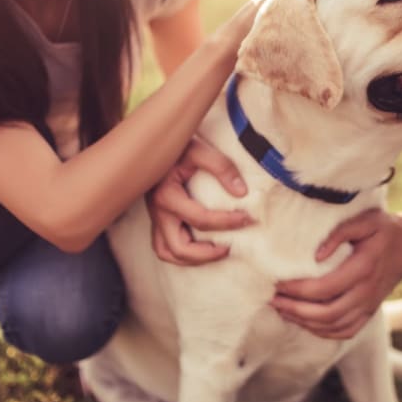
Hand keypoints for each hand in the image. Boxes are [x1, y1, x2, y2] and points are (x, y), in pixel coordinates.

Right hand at [149, 137, 252, 265]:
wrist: (155, 142)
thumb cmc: (178, 145)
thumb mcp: (201, 150)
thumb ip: (222, 168)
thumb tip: (241, 192)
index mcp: (166, 195)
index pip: (200, 220)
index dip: (227, 222)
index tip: (247, 218)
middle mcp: (157, 211)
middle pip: (178, 248)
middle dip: (207, 253)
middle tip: (230, 246)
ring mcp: (155, 216)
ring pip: (166, 251)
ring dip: (191, 258)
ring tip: (216, 251)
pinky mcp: (157, 217)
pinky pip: (164, 244)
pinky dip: (181, 252)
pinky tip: (201, 244)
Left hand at [270, 208, 401, 338]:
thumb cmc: (384, 229)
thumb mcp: (365, 220)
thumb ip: (339, 233)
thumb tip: (315, 255)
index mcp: (363, 268)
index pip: (324, 288)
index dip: (297, 289)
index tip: (277, 282)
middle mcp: (366, 292)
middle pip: (327, 313)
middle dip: (295, 310)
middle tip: (273, 300)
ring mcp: (369, 306)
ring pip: (334, 326)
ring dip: (305, 322)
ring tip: (282, 310)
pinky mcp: (369, 312)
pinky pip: (345, 331)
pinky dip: (323, 332)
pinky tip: (305, 322)